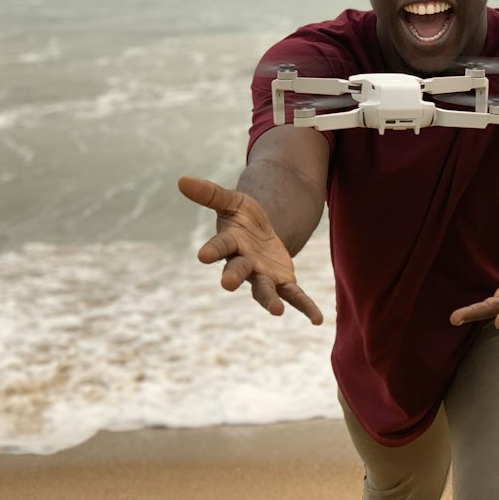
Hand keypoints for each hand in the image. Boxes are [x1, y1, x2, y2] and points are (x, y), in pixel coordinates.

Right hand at [178, 175, 322, 323]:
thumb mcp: (232, 201)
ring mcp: (263, 275)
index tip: (202, 256)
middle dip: (232, 276)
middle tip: (226, 284)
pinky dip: (305, 307)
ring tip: (276, 311)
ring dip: (269, 300)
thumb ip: (210, 194)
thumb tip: (181, 180)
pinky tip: (317, 319)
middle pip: (238, 270)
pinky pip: (295, 296)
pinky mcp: (283, 282)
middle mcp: (244, 263)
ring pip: (264, 290)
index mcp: (231, 243)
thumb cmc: (244, 219)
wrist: (265, 234)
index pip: (219, 246)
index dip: (212, 250)